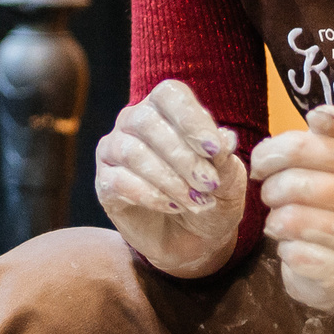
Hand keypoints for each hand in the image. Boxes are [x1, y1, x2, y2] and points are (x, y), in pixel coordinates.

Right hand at [95, 79, 249, 276]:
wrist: (194, 239)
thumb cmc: (212, 197)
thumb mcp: (228, 180)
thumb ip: (224, 159)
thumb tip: (225, 138)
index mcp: (166, 109)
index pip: (169, 95)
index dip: (190, 118)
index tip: (214, 149)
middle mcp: (133, 122)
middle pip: (146, 122)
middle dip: (182, 156)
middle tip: (209, 184)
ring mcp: (114, 151)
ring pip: (132, 152)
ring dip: (169, 179)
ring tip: (195, 202)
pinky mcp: (104, 183)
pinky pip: (118, 181)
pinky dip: (150, 195)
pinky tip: (174, 207)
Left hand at [250, 105, 333, 312]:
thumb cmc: (329, 208)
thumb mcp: (328, 167)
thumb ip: (322, 138)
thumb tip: (322, 114)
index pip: (307, 145)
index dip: (273, 153)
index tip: (262, 164)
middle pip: (296, 183)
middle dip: (270, 190)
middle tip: (269, 196)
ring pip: (295, 219)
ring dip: (275, 222)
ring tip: (279, 223)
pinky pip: (299, 255)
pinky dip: (286, 251)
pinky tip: (293, 249)